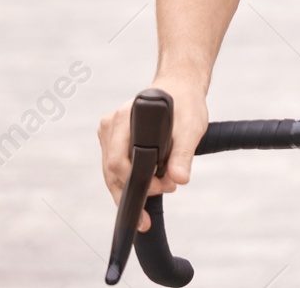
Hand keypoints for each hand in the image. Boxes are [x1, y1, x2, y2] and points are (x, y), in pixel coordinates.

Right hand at [98, 76, 208, 232]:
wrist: (181, 88)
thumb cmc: (185, 104)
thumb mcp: (191, 127)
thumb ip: (183, 154)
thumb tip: (179, 179)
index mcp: (123, 118)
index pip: (119, 161)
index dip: (137, 182)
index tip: (161, 190)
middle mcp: (110, 126)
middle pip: (112, 171)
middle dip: (133, 192)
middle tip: (151, 212)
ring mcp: (109, 134)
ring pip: (111, 173)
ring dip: (131, 190)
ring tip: (152, 204)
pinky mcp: (113, 140)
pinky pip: (116, 167)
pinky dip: (129, 181)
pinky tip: (143, 192)